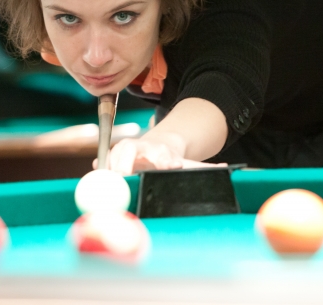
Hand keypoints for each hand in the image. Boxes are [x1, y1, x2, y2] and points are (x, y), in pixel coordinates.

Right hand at [95, 136, 225, 175]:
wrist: (154, 147)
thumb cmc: (170, 159)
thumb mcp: (188, 163)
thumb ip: (204, 169)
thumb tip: (226, 168)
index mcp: (159, 151)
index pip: (161, 154)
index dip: (164, 160)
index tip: (169, 165)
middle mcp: (139, 149)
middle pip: (131, 150)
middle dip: (128, 160)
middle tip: (126, 173)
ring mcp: (122, 153)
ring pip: (114, 155)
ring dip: (111, 165)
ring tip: (109, 176)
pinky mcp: (110, 159)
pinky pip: (102, 163)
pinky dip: (100, 167)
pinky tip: (97, 171)